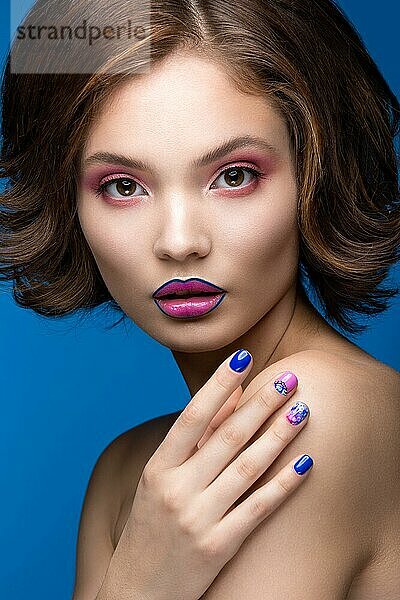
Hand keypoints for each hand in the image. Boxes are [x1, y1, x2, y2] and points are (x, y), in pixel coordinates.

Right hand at [99, 350, 311, 599]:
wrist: (137, 593)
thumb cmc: (150, 528)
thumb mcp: (161, 480)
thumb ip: (194, 439)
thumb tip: (231, 394)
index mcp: (158, 468)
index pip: (193, 416)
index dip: (219, 384)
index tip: (244, 357)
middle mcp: (177, 490)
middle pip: (228, 437)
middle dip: (263, 404)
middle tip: (290, 378)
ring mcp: (198, 520)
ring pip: (248, 468)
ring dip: (279, 435)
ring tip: (303, 410)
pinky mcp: (219, 548)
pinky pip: (258, 508)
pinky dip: (284, 483)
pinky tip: (306, 461)